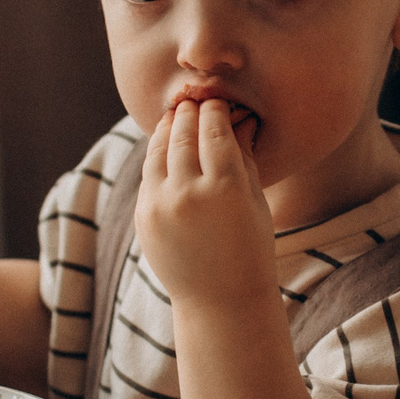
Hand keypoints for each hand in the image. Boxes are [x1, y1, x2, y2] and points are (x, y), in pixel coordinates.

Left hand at [135, 99, 274, 307]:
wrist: (220, 301)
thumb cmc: (250, 250)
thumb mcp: (255, 202)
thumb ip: (243, 157)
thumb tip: (238, 118)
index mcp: (225, 189)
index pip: (215, 131)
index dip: (215, 110)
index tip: (218, 100)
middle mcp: (188, 194)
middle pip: (184, 134)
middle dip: (190, 112)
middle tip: (195, 97)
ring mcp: (161, 205)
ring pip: (160, 149)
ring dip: (169, 127)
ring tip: (178, 114)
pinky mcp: (144, 216)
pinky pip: (149, 172)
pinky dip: (157, 153)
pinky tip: (166, 143)